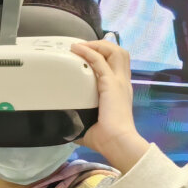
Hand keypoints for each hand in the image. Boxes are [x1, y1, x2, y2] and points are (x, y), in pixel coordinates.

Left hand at [69, 40, 147, 173]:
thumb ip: (80, 120)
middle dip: (103, 45)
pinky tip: (76, 49)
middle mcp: (122, 83)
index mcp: (120, 91)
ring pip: (115, 51)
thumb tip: (65, 125)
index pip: (118, 65)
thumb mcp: (90, 124)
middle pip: (120, 53)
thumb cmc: (106, 139)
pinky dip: (88, 51)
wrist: (118, 142)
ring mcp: (118, 82)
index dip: (104, 55)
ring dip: (97, 45)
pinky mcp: (111, 83)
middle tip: (84, 47)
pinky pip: (99, 60)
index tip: (87, 54)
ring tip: (81, 46)